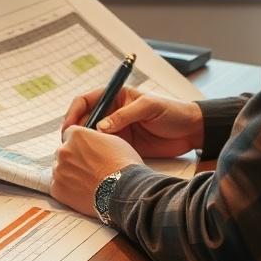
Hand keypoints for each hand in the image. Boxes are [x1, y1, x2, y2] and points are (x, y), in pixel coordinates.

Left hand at [51, 126, 141, 217]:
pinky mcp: (57, 188)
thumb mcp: (113, 140)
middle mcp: (63, 150)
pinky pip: (58, 186)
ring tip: (87, 182)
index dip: (79, 143)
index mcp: (76, 135)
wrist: (124, 191)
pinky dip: (67, 189)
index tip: (85, 151)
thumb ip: (95, 138)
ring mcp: (59, 170)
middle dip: (73, 159)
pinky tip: (82, 191)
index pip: (70, 134)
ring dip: (70, 174)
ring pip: (60, 170)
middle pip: (64, 152)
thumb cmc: (123, 165)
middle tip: (88, 169)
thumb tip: (92, 141)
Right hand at [61, 88, 202, 157]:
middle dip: (75, 132)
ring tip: (79, 156)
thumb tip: (100, 127)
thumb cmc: (172, 111)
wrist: (191, 131)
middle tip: (70, 146)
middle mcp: (112, 113)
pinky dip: (96, 155)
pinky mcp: (123, 146)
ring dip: (84, 145)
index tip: (68, 127)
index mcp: (115, 97)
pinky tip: (93, 163)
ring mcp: (117, 130)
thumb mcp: (148, 107)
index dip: (73, 113)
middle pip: (84, 121)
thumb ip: (124, 115)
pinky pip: (104, 150)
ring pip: (92, 137)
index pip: (85, 101)